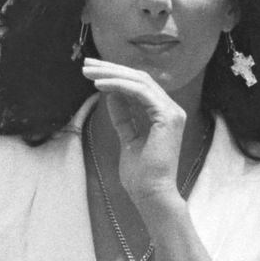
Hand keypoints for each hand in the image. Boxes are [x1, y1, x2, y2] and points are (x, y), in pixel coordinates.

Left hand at [82, 59, 189, 208]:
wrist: (151, 194)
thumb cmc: (141, 174)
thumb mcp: (127, 138)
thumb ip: (123, 116)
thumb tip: (112, 95)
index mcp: (164, 114)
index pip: (140, 85)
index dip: (117, 75)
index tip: (93, 72)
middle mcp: (172, 109)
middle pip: (140, 78)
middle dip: (111, 69)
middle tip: (87, 65)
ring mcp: (172, 111)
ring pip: (139, 81)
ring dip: (112, 74)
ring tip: (89, 73)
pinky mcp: (167, 116)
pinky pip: (140, 92)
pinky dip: (119, 86)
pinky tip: (100, 85)